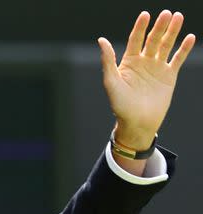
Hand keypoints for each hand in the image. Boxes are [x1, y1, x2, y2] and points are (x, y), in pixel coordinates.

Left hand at [98, 10, 195, 149]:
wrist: (137, 122)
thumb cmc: (120, 105)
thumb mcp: (111, 82)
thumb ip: (108, 61)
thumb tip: (101, 40)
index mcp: (128, 62)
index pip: (135, 39)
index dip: (140, 27)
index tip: (145, 14)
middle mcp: (143, 62)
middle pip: (153, 40)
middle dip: (159, 26)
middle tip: (167, 13)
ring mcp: (157, 68)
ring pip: (166, 46)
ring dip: (172, 32)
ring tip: (178, 17)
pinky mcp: (169, 76)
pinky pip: (177, 59)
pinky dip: (184, 49)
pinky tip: (190, 37)